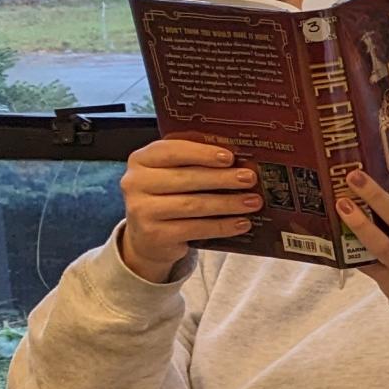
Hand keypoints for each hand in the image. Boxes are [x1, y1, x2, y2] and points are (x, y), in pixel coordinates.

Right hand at [117, 138, 261, 281]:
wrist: (148, 238)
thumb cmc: (168, 197)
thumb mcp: (172, 175)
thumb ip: (194, 164)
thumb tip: (239, 160)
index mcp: (141, 160)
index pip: (171, 151)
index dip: (202, 153)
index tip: (229, 157)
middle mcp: (135, 183)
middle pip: (185, 178)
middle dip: (222, 178)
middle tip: (249, 178)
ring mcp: (141, 210)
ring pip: (193, 204)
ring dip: (228, 203)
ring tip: (253, 202)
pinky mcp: (154, 235)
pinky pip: (195, 228)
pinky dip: (222, 226)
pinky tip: (242, 223)